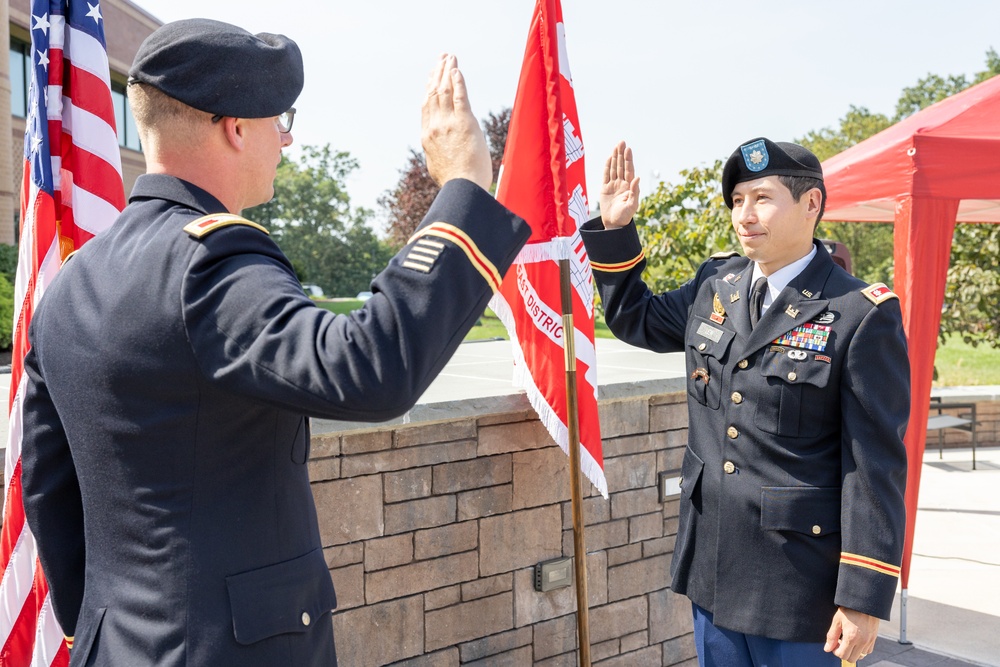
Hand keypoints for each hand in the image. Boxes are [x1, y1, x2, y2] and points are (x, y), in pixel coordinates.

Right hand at [421, 54, 492, 190]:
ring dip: (447, 72)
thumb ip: (438, 154)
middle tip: (441, 59)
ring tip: (450, 57)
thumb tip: (441, 153)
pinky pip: (459, 96)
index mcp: (427, 137)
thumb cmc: (455, 184)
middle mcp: (434, 127)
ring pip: (444, 91)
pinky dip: (457, 81)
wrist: (461, 188)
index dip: (428, 89)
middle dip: (437, 74)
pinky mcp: (464, 123)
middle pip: (433, 94)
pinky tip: (457, 70)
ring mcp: (448, 124)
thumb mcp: (439, 167)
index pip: (426, 107)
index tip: (431, 78)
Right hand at [599, 140, 639, 228]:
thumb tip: (637, 177)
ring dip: (615, 157)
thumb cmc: (625, 216)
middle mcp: (622, 183)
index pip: (628, 170)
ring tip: (616, 146)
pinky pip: (606, 175)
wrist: (614, 224)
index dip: (628, 159)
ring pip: (614, 168)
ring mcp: (613, 185)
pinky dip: (607, 166)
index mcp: (629, 186)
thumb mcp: (632, 205)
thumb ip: (635, 191)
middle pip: (621, 166)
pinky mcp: (605, 189)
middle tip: (622, 142)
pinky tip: (609, 158)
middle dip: (621, 154)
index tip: (628, 149)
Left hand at [824, 606, 878, 662]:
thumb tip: (827, 649)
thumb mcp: (837, 620)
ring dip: (853, 652)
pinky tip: (856, 640)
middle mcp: (862, 641)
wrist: (864, 601)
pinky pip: (868, 651)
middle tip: (841, 642)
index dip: (836, 651)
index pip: (842, 655)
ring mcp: (869, 641)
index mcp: (851, 637)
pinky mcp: (874, 638)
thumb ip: (831, 636)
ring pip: (860, 656)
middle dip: (844, 653)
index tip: (835, 643)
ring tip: (849, 640)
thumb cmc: (850, 609)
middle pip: (851, 659)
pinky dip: (861, 649)